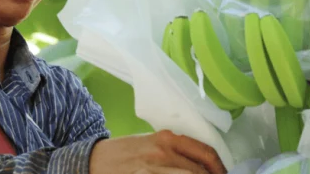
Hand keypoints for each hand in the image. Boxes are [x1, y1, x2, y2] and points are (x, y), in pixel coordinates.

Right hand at [88, 130, 226, 173]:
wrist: (91, 161)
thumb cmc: (122, 153)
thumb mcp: (149, 143)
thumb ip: (172, 150)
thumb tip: (198, 164)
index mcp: (165, 139)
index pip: (204, 152)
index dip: (219, 167)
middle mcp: (162, 153)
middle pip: (199, 172)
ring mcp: (153, 170)